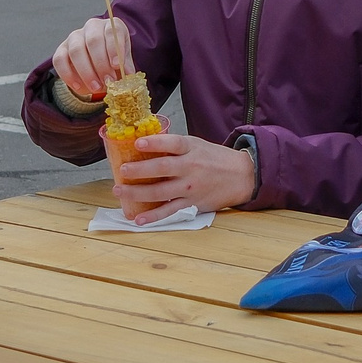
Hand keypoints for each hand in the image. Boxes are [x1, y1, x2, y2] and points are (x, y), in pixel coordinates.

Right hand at [52, 16, 129, 102]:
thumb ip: (126, 67)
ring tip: (96, 88)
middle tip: (108, 81)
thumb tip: (128, 76)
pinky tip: (79, 87)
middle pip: (93, 41)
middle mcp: (92, 27)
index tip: (117, 65)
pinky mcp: (61, 49)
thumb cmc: (113, 59)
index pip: (112, 32)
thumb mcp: (124, 61)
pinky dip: (69, 75)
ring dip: (86, 72)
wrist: (97, 62)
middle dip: (101, 64)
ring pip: (76, 50)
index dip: (114, 48)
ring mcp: (75, 37)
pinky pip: (60, 60)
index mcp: (111, 26)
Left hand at [113, 132, 256, 221]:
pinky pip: (169, 211)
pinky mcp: (192, 204)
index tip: (137, 143)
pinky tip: (139, 219)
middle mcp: (191, 167)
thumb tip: (144, 145)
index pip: (172, 143)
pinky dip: (153, 217)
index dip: (154, 143)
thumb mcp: (197, 145)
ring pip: (160, 191)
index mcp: (192, 148)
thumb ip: (174, 147)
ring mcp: (190, 188)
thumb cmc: (215, 159)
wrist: (242, 176)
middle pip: (162, 168)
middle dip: (139, 170)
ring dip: (137, 193)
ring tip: (120, 191)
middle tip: (122, 170)